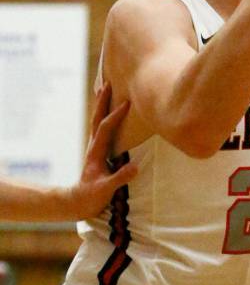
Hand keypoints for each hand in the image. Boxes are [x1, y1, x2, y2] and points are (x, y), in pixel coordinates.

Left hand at [66, 83, 137, 218]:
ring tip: (106, 89)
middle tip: (108, 83)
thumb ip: (120, 178)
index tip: (127, 103)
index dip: (116, 115)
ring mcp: (96, 148)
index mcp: (96, 151)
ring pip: (97, 121)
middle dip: (102, 101)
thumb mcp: (106, 189)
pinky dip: (105, 115)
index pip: (106, 128)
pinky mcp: (99, 152)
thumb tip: (136, 167)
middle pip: (97, 118)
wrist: (79, 202)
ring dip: (101, 105)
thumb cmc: (93, 196)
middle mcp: (94, 146)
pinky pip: (102, 128)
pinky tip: (109, 111)